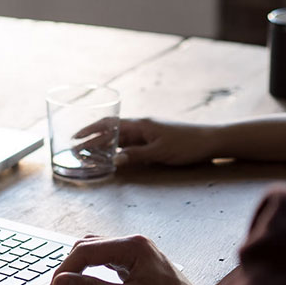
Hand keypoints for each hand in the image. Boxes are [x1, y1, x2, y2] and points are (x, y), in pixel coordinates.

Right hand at [45, 234, 209, 284]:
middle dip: (69, 270)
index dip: (65, 271)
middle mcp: (133, 244)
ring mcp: (136, 253)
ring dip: (79, 271)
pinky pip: (106, 261)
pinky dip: (92, 273)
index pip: (86, 251)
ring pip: (95, 253)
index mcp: (132, 246)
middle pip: (88, 248)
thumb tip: (61, 282)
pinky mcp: (137, 265)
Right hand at [78, 117, 217, 167]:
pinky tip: (112, 156)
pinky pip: (130, 144)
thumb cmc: (187, 144)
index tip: (75, 138)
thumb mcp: (160, 152)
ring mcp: (147, 133)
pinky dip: (118, 149)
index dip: (90, 130)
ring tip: (88, 154)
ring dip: (104, 145)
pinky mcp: (154, 140)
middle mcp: (141, 126)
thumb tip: (114, 160)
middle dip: (92, 139)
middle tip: (76, 149)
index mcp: (140, 124)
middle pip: (111, 131)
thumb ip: (136, 155)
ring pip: (120, 138)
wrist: (211, 140)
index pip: (109, 125)